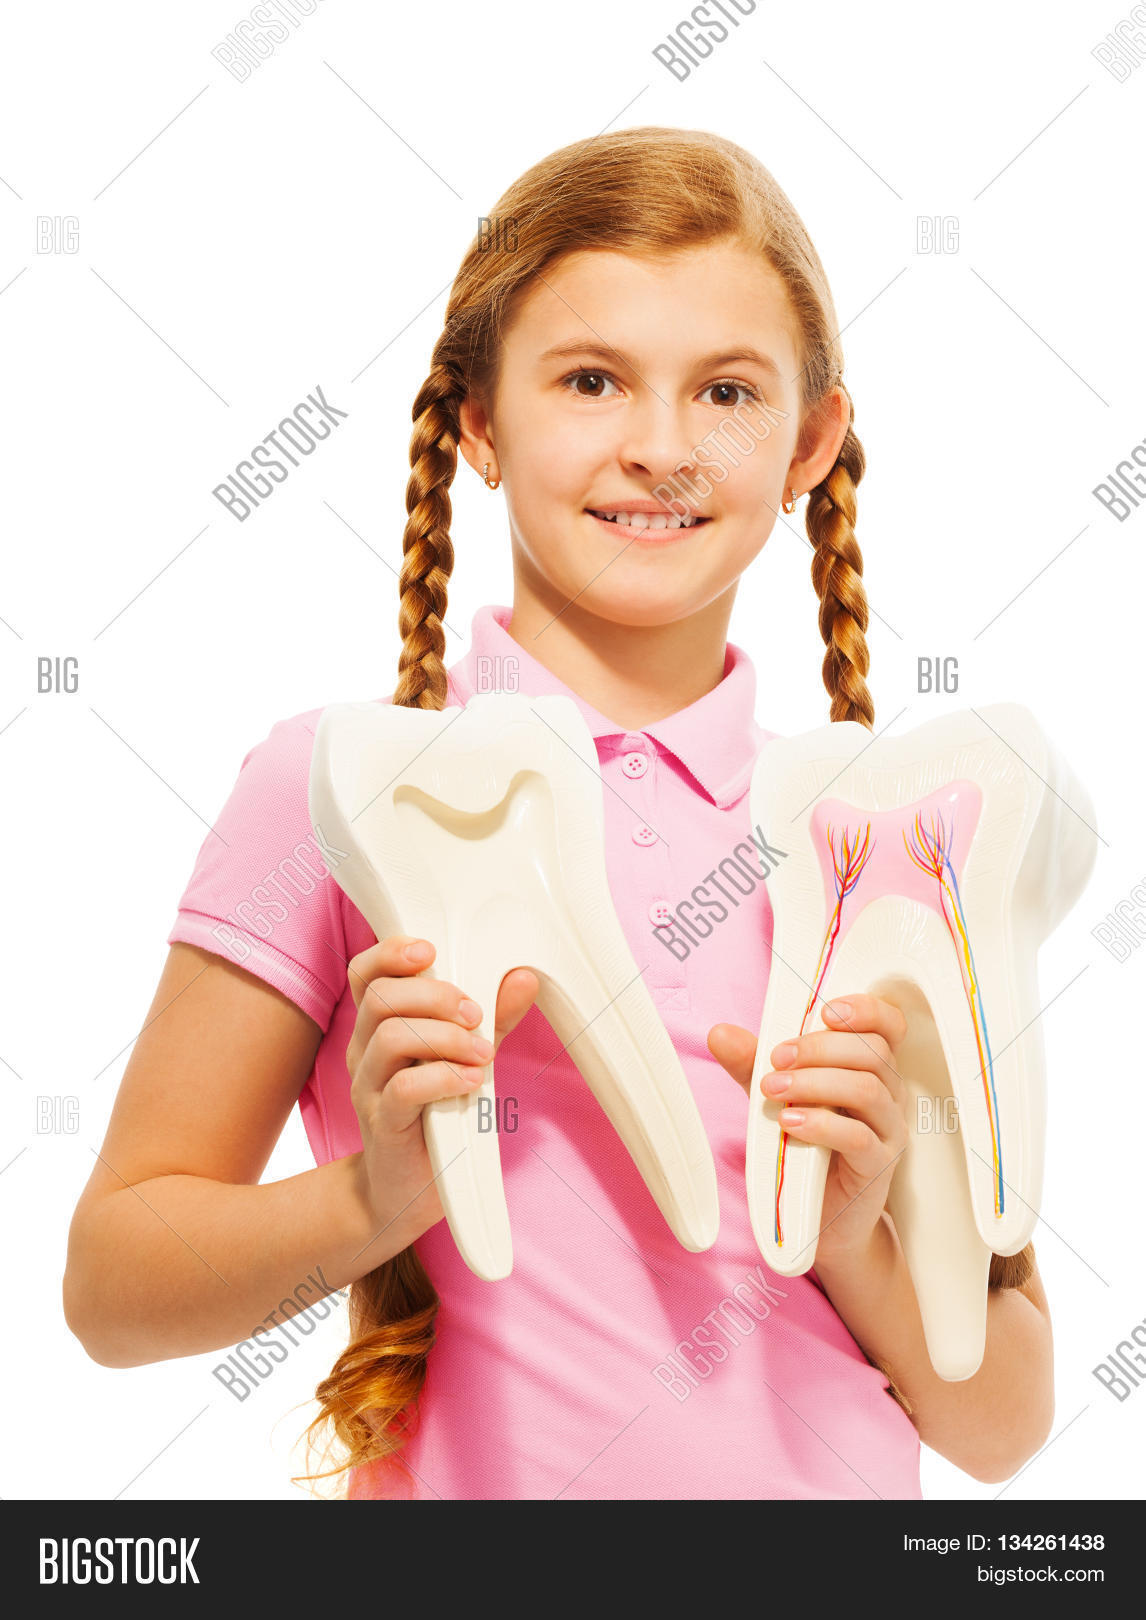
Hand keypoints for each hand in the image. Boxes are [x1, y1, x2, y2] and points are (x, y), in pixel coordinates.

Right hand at [345, 935, 538, 1239]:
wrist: (405, 1190)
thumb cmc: (436, 1115)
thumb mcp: (465, 1057)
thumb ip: (491, 1019)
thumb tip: (522, 978)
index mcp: (378, 1027)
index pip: (365, 974)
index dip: (390, 953)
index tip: (431, 951)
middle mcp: (364, 1052)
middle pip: (381, 999)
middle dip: (435, 995)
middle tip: (475, 1015)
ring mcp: (368, 1088)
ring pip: (391, 1037)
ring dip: (447, 1037)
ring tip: (483, 1054)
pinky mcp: (382, 1125)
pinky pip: (403, 1088)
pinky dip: (444, 1077)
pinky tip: (472, 1082)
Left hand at [708, 993, 908, 1266]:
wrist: (821, 1217)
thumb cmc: (804, 1147)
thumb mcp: (775, 1097)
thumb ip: (752, 1065)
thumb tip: (720, 1033)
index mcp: (870, 1067)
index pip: (889, 1025)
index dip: (867, 1010)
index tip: (826, 1011)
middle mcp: (888, 1093)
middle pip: (872, 1051)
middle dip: (819, 1047)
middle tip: (776, 1059)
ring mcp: (888, 1130)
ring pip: (868, 1088)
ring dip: (816, 1082)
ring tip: (774, 1090)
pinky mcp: (879, 1166)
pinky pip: (860, 1138)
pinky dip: (823, 1124)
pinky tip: (791, 1123)